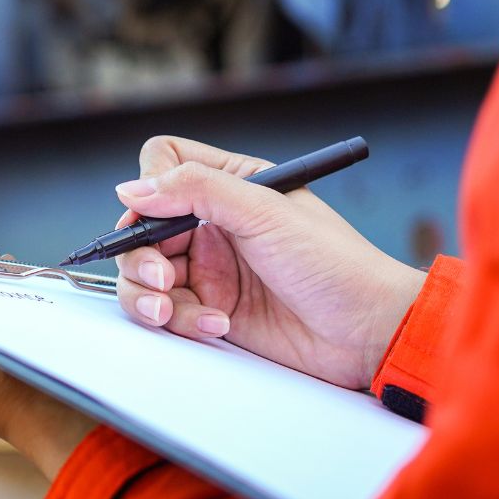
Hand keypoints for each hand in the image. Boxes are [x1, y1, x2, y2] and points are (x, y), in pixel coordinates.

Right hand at [111, 136, 426, 389]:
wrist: (368, 332)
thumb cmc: (336, 264)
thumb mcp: (265, 212)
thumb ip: (196, 190)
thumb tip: (131, 189)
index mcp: (232, 185)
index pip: (165, 166)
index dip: (149, 186)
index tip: (153, 213)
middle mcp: (214, 225)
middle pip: (142, 227)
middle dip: (142, 255)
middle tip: (162, 277)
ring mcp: (210, 269)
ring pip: (144, 274)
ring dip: (149, 294)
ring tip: (174, 310)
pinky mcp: (210, 310)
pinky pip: (167, 312)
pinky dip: (181, 320)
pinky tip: (217, 325)